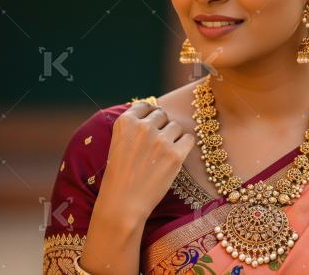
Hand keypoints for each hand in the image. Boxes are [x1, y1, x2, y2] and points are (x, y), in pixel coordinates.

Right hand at [96, 101, 195, 220]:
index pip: (146, 105)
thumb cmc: (120, 175)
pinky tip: (176, 156)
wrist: (123, 203)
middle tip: (157, 144)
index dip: (150, 115)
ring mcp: (161, 140)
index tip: (151, 126)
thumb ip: (134, 127)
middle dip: (162, 126)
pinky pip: (189, 139)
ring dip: (173, 137)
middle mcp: (143, 127)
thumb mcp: (119, 144)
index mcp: (126, 122)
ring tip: (163, 154)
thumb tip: (156, 114)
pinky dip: (185, 146)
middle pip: (162, 114)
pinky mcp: (175, 155)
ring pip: (176, 127)